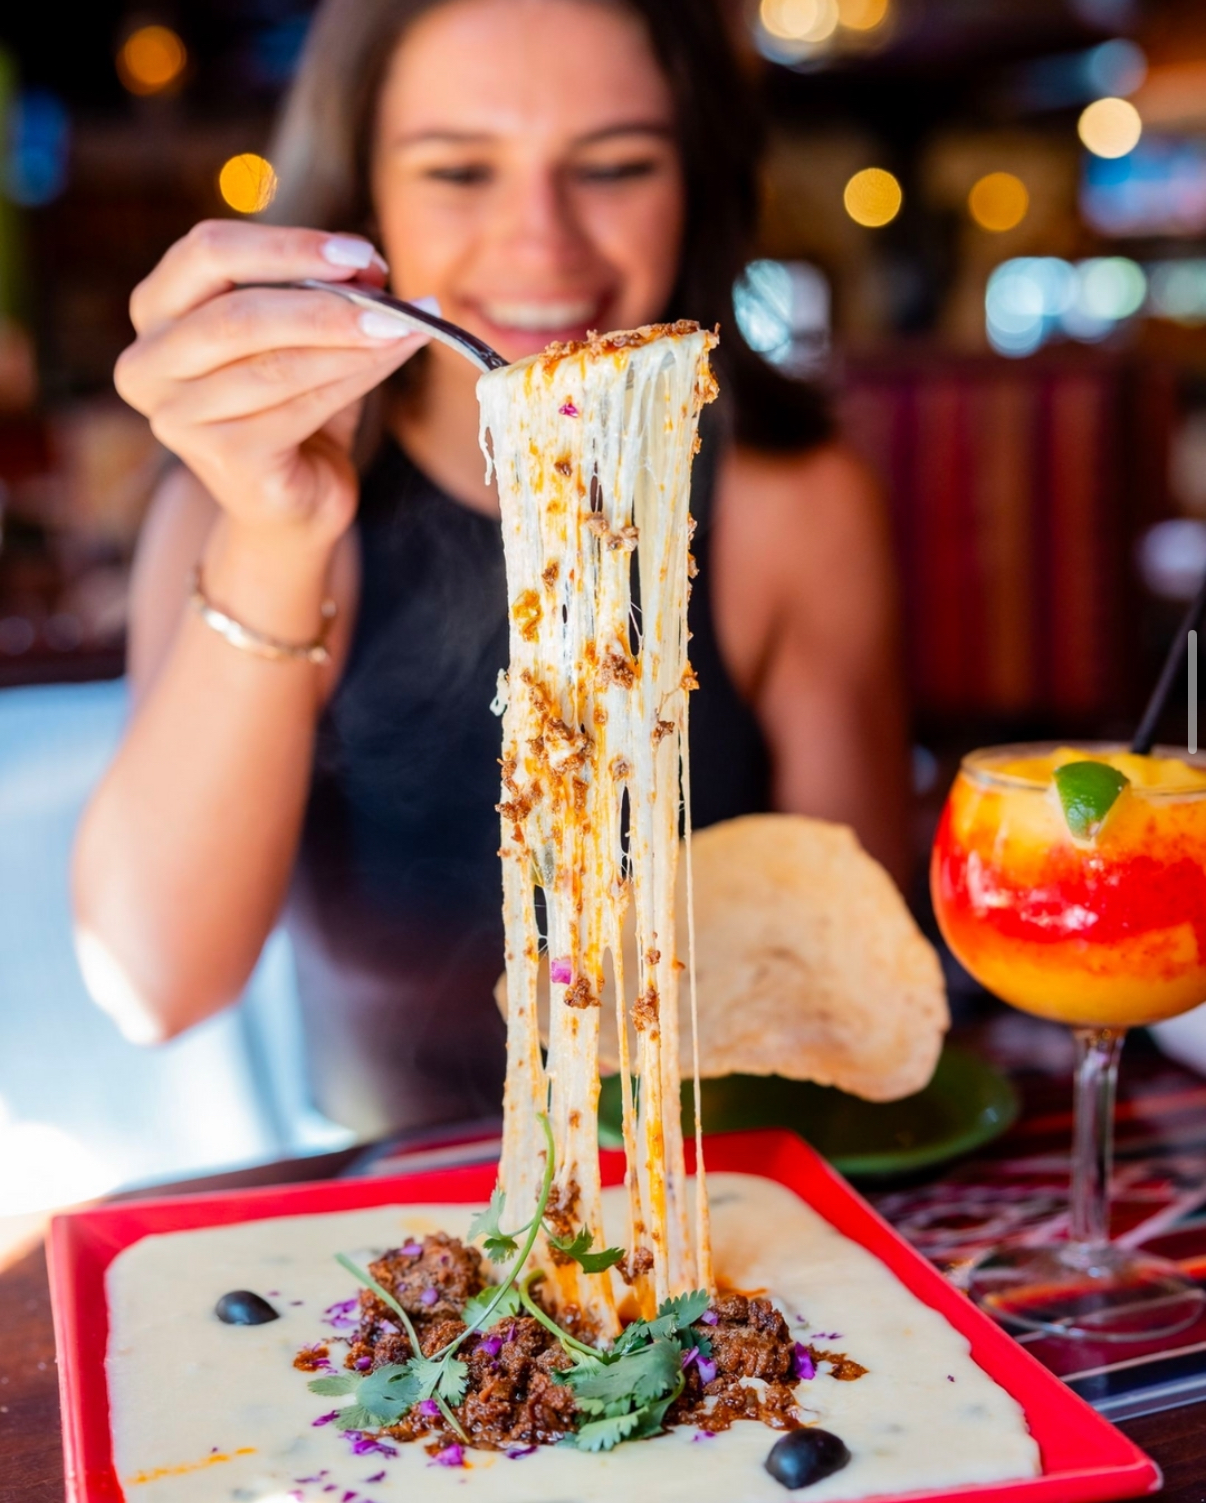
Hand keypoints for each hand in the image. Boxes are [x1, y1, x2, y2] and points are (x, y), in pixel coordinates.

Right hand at [115, 220, 429, 552]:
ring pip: (275, 364)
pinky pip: (300, 406)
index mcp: (154, 313)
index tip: (356, 252)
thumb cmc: (292, 410)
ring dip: (349, 341)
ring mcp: (177, 418)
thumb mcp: (298, 339)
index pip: (206, 253)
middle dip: (322, 301)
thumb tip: (371, 268)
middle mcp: (147, 365)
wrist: (292, 503)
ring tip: (406, 325)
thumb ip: (319, 297)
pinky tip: (394, 357)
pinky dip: (356, 377)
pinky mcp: (223, 458)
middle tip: (389, 295)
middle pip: (236, 314)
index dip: (284, 245)